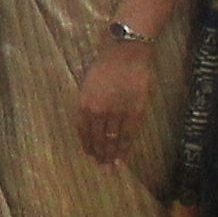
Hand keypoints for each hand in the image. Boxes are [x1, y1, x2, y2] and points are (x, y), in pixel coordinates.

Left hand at [74, 38, 153, 164]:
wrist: (125, 52)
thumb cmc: (105, 63)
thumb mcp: (89, 83)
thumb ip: (91, 102)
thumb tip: (93, 118)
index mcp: (84, 103)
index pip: (83, 130)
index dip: (87, 143)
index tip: (89, 152)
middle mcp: (98, 112)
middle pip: (97, 138)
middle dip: (99, 152)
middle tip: (101, 164)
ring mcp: (116, 113)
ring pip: (113, 139)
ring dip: (111, 153)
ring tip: (111, 164)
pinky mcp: (134, 112)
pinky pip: (129, 134)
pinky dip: (126, 146)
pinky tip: (124, 155)